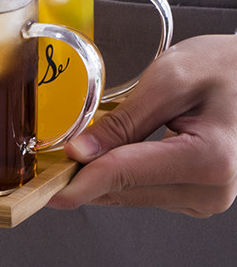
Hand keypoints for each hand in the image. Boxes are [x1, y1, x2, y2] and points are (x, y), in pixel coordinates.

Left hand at [48, 34, 236, 216]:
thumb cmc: (223, 68)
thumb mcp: (169, 80)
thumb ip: (124, 120)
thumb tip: (80, 152)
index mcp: (209, 159)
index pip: (124, 174)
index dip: (79, 181)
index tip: (47, 192)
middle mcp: (211, 189)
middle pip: (124, 189)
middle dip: (85, 174)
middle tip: (54, 159)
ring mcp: (205, 198)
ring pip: (130, 194)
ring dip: (103, 173)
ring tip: (100, 141)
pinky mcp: (196, 197)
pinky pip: (143, 190)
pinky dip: (123, 173)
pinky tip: (123, 149)